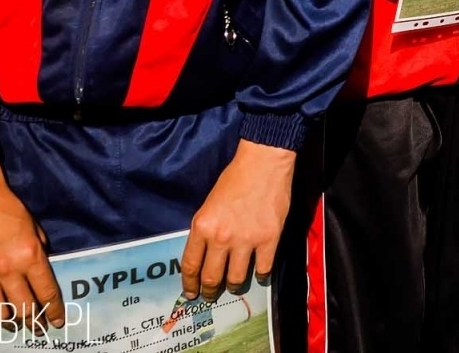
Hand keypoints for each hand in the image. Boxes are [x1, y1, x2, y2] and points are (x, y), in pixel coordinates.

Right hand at [0, 160, 64, 330]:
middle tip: (38, 327)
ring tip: (14, 321)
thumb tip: (41, 279)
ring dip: (9, 320)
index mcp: (29, 255)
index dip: (55, 311)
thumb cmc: (7, 209)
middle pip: (23, 310)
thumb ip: (39, 255)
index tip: (57, 322)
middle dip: (34, 322)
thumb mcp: (34, 229)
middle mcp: (5, 269)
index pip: (46, 293)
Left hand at [180, 140, 294, 300]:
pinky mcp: (269, 239)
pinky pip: (262, 269)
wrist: (264, 163)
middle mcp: (221, 237)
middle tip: (211, 295)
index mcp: (202, 227)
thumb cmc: (235, 179)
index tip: (191, 292)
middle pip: (211, 277)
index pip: (190, 265)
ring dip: (233, 285)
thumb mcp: (209, 205)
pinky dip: (260, 275)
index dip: (189, 284)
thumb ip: (206, 231)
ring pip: (236, 278)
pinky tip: (259, 273)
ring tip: (234, 285)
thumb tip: (206, 254)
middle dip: (209, 290)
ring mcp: (246, 240)